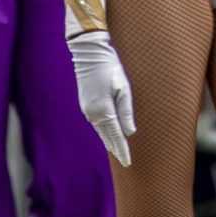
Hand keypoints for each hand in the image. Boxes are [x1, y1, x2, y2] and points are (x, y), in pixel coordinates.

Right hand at [68, 32, 135, 166]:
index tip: (128, 162)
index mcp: (104, 111)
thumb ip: (126, 111)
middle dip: (116, 149)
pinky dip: (103, 131)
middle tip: (124, 161)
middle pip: (107, 137)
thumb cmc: (110, 68)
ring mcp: (87, 110)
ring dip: (109, 141)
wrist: (89, 55)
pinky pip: (96, 123)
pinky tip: (108, 134)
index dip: (122, 150)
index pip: (116, 136)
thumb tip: (130, 132)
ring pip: (101, 131)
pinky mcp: (85, 105)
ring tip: (118, 151)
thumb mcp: (123, 88)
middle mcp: (93, 114)